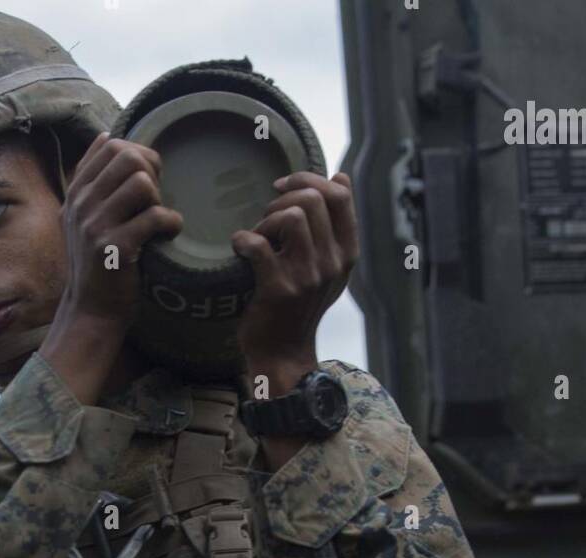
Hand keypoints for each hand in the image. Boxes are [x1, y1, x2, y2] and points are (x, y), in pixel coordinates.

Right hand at [54, 132, 183, 333]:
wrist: (91, 311)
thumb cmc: (97, 265)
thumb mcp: (82, 218)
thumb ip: (92, 181)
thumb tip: (107, 136)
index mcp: (76, 193)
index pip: (109, 146)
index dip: (137, 155)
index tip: (146, 181)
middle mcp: (81, 204)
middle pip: (126, 157)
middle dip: (151, 172)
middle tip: (155, 200)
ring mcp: (95, 225)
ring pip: (141, 182)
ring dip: (159, 199)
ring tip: (158, 219)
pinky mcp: (115, 248)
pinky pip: (154, 216)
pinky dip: (171, 224)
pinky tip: (168, 235)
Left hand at [231, 171, 358, 391]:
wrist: (283, 352)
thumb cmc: (299, 304)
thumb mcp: (328, 267)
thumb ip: (336, 226)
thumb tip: (340, 176)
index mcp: (346, 253)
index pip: (339, 195)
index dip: (308, 179)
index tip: (282, 189)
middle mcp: (333, 263)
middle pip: (313, 199)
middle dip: (282, 200)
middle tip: (266, 220)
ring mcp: (308, 277)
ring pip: (293, 216)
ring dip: (266, 219)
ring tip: (258, 236)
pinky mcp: (280, 289)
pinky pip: (260, 245)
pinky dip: (243, 240)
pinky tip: (239, 247)